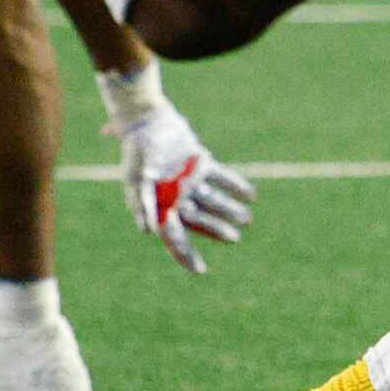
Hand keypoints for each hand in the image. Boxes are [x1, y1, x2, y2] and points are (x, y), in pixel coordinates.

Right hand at [105, 90, 255, 274]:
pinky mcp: (200, 164)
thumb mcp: (137, 178)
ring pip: (212, 201)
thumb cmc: (140, 150)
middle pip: (198, 221)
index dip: (184, 255)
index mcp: (158, 206)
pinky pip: (220, 178)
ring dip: (229, 210)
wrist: (148, 120)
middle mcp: (175, 197)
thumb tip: (149, 231)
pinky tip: (251, 195)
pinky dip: (235, 186)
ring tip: (246, 218)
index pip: (173, 237)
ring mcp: (189, 181)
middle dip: (216, 230)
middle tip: (234, 238)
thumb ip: (142, 204)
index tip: (200, 270)